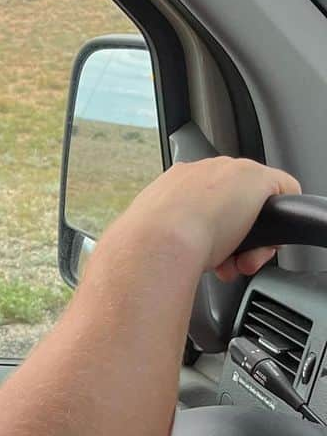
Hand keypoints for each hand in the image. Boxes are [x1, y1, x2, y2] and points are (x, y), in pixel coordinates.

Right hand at [114, 157, 300, 281]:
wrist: (161, 237)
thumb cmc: (150, 244)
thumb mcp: (152, 236)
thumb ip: (164, 235)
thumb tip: (161, 254)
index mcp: (174, 183)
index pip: (205, 201)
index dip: (212, 229)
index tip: (206, 253)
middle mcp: (201, 172)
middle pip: (234, 200)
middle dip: (234, 234)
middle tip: (225, 263)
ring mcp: (228, 172)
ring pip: (255, 202)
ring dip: (250, 239)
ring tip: (235, 263)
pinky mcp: (257, 179)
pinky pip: (284, 190)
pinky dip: (279, 220)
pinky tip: (258, 247)